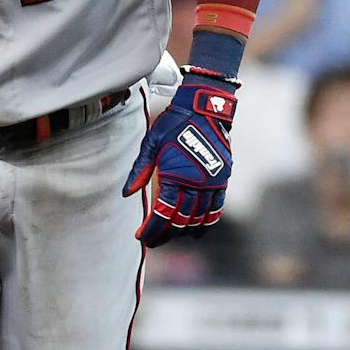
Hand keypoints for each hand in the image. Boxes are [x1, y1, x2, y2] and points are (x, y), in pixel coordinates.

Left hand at [123, 70, 237, 245]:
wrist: (205, 108)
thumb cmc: (174, 124)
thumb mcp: (151, 144)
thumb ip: (140, 170)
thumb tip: (127, 194)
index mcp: (175, 175)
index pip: (163, 212)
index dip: (152, 228)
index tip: (141, 237)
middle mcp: (196, 183)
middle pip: (180, 220)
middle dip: (165, 234)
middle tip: (153, 241)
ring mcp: (212, 183)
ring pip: (199, 218)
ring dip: (184, 231)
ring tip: (171, 237)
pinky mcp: (223, 179)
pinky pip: (217, 208)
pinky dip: (207, 222)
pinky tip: (196, 231)